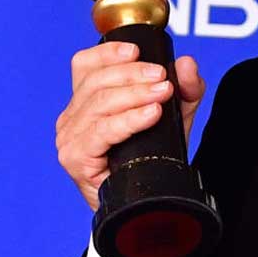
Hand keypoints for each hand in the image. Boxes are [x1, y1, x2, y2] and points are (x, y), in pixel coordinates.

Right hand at [55, 41, 205, 211]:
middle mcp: (72, 117)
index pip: (85, 65)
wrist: (144, 205)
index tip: (137, 50)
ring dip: (135, 95)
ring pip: (99, 104)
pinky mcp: (75, 158)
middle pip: (96, 82)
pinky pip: (101, 132)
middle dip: (132, 74)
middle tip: (162, 77)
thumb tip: (188, 65)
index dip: (108, 53)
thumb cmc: (149, 159)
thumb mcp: (173, 118)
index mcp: (86, 101)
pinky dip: (128, 120)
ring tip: (162, 93)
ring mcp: (69, 138)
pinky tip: (150, 115)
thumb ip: (185, 90)